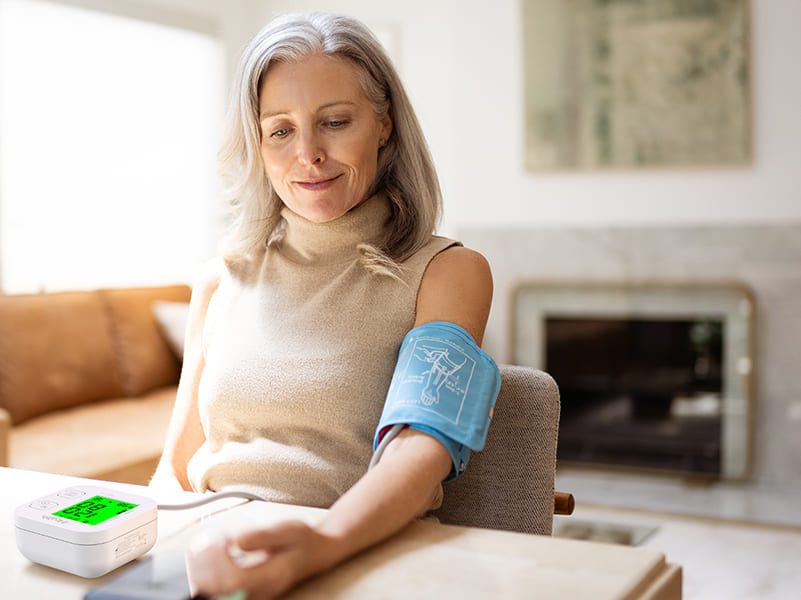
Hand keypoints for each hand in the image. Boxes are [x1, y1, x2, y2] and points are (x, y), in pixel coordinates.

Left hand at [185, 520, 340, 599]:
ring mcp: (252, 595)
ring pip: (214, 592)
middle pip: (219, 590)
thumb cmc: (302, 540)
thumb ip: (263, 536)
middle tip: (209, 538)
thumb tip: (237, 541)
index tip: (223, 537)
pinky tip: (210, 552)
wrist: (315, 553)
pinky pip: (217, 589)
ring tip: (207, 543)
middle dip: (205, 564)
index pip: (235, 580)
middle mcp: (261, 592)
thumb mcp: (288, 530)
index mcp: (272, 577)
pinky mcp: (244, 592)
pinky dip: (206, 572)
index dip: (219, 560)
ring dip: (202, 569)